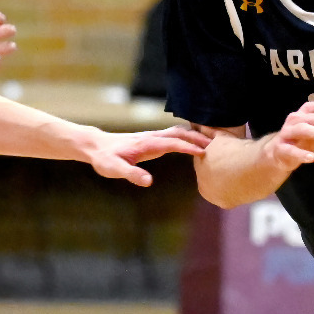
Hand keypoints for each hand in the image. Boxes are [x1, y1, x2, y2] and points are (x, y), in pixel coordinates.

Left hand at [80, 126, 210, 186]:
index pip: (174, 143)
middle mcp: (152, 137)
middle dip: (199, 138)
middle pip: (180, 134)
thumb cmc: (104, 159)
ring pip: (178, 132)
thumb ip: (132, 174)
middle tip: (218, 145)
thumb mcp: (115, 169)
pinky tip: (194, 142)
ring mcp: (152, 137)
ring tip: (212, 142)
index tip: (205, 152)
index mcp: (147, 143)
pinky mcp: (151, 139)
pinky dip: (187, 136)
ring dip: (194, 135)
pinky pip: (173, 135)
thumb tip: (149, 182)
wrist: (96, 147)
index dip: (189, 147)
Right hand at [262, 97, 313, 174]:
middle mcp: (297, 118)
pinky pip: (291, 150)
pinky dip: (301, 154)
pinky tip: (312, 158)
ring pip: (300, 129)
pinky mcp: (282, 149)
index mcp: (309, 110)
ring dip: (313, 131)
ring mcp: (288, 133)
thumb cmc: (308, 136)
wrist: (280, 153)